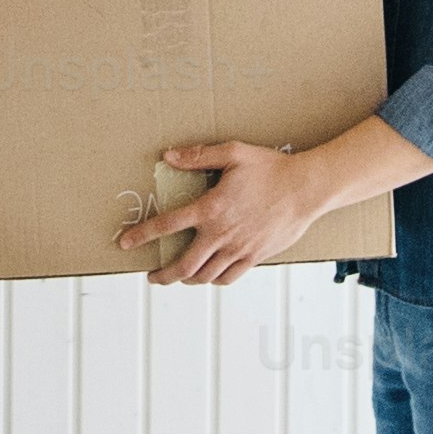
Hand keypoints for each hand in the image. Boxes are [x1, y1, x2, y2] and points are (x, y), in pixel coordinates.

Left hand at [125, 140, 328, 287]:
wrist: (307, 189)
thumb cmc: (271, 169)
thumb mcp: (233, 153)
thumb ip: (198, 156)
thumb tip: (168, 156)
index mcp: (210, 208)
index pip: (167, 225)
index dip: (142, 235)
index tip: (125, 242)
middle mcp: (221, 234)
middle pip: (183, 265)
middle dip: (163, 274)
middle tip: (152, 275)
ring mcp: (238, 249)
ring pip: (205, 276)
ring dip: (187, 280)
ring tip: (179, 276)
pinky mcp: (255, 257)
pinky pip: (229, 278)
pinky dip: (214, 280)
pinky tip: (209, 275)